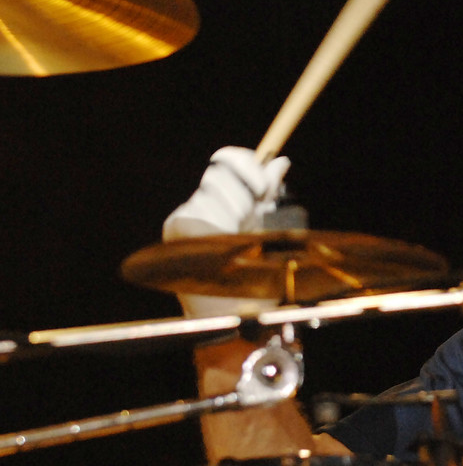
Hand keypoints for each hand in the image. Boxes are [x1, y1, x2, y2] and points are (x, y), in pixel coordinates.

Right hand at [163, 147, 291, 316]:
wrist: (233, 306)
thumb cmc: (250, 270)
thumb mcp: (264, 225)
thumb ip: (268, 193)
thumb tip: (280, 161)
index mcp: (223, 199)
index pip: (227, 159)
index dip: (248, 166)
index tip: (264, 189)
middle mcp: (201, 203)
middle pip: (223, 172)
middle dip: (246, 194)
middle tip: (253, 218)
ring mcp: (186, 215)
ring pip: (215, 194)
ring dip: (235, 215)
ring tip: (238, 240)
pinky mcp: (178, 227)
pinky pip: (201, 215)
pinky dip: (218, 230)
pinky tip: (221, 248)